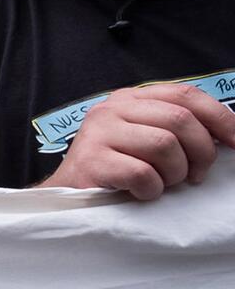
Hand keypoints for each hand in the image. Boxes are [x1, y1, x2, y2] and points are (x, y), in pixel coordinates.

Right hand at [39, 84, 234, 198]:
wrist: (70, 195)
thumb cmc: (118, 168)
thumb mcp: (146, 137)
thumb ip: (176, 127)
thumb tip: (228, 136)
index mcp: (131, 98)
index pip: (185, 94)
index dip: (220, 118)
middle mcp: (112, 108)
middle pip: (179, 120)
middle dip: (200, 153)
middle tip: (195, 176)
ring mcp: (99, 133)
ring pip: (164, 145)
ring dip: (174, 173)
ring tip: (163, 183)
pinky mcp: (91, 161)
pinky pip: (143, 174)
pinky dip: (151, 189)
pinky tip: (141, 192)